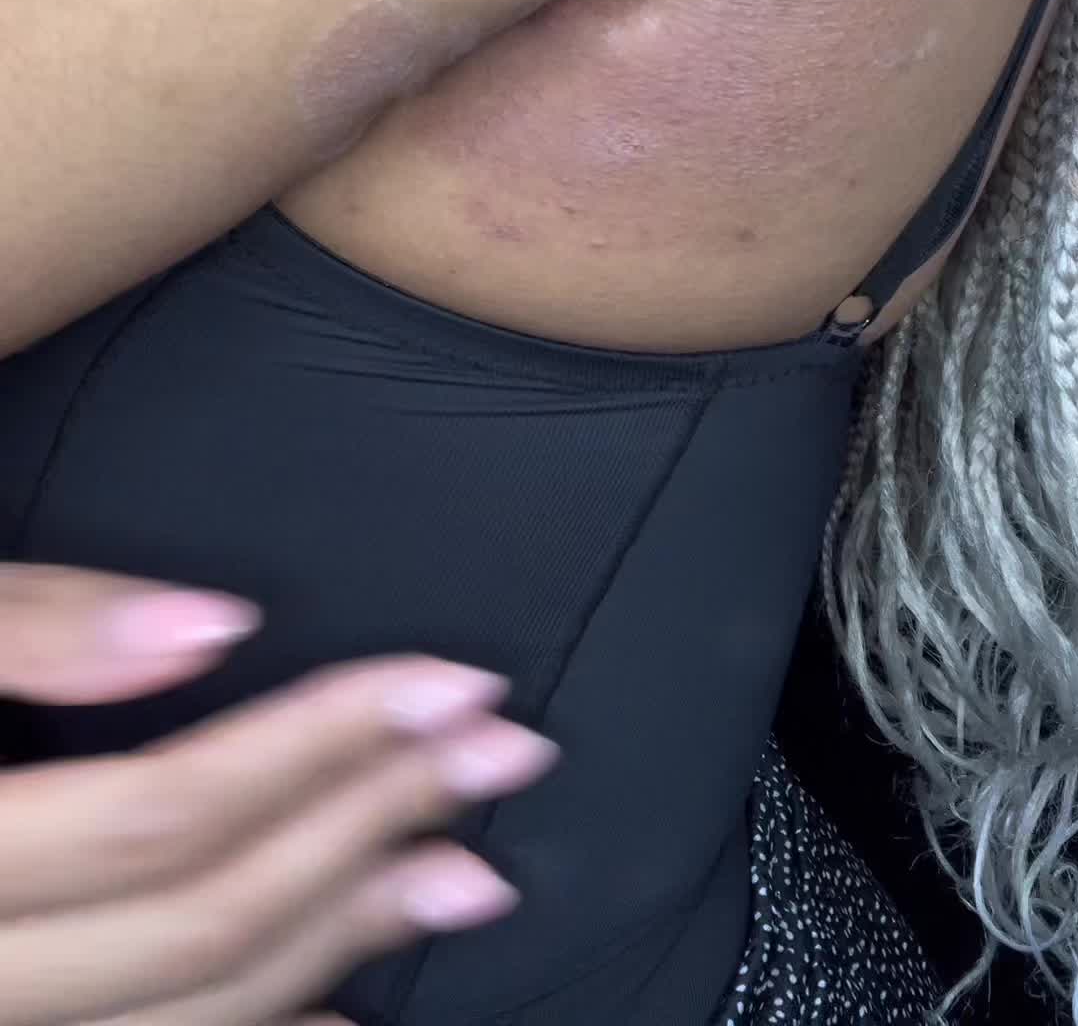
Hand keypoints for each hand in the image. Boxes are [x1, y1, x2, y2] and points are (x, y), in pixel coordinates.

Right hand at [0, 565, 557, 1023]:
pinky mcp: (32, 1024)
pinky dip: (270, 1025)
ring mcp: (16, 1021)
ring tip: (471, 874)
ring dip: (349, 934)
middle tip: (499, 754)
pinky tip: (346, 1004)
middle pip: (208, 916)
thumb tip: (215, 622)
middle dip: (372, 825)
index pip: (170, 809)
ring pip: (196, 1012)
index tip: (451, 681)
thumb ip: (33, 630)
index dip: (324, 740)